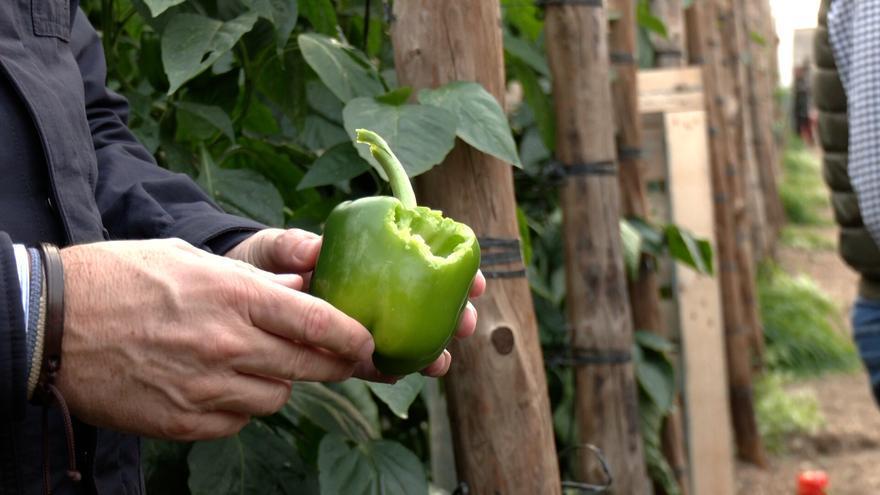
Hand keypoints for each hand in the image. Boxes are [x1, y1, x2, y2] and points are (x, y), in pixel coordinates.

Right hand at [57, 238, 373, 440]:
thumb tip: (298, 288)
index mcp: (234, 295)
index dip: (355, 337)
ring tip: (253, 362)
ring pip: (278, 397)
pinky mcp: (185, 421)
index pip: (320, 323)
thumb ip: (251, 280)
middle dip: (335, 364)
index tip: (369, 343)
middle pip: (311, 366)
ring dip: (278, 381)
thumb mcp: (191, 260)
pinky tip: (218, 384)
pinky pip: (239, 420)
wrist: (51, 324)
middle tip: (340, 359)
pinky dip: (240, 405)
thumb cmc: (120, 278)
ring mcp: (207, 388)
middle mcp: (229, 344)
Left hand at [226, 228, 486, 380]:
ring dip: (424, 348)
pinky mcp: (333, 352)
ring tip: (441, 361)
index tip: (475, 279)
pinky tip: (398, 374)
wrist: (227, 296)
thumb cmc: (257, 263)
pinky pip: (362, 362)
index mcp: (363, 262)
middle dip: (448, 314)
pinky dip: (382, 368)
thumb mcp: (271, 248)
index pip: (416, 260)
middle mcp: (366, 294)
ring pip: (399, 337)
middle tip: (466, 323)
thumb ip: (290, 247)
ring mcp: (354, 325)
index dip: (449, 268)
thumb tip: (312, 251)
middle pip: (418, 302)